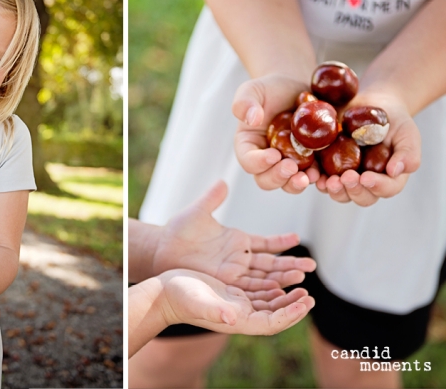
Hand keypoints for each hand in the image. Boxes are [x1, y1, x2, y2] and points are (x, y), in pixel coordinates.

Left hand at [152, 181, 316, 289]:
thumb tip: (223, 182)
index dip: (280, 241)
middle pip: (270, 262)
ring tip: (303, 278)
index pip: (265, 242)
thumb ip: (212, 198)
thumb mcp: (198, 212)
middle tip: (312, 265)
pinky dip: (264, 289)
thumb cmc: (178, 230)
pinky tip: (280, 292)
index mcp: (237, 240)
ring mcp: (233, 272)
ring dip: (281, 278)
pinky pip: (248, 288)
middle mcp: (238, 258)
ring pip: (263, 277)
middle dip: (291, 264)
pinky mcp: (225, 282)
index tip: (297, 238)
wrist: (162, 251)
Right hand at [158, 269, 314, 334]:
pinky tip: (279, 282)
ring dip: (285, 297)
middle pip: (274, 315)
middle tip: (309, 295)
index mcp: (236, 320)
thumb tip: (233, 318)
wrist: (165, 292)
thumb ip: (215, 311)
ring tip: (301, 287)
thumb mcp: (197, 301)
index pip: (271, 323)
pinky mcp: (231, 293)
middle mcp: (239, 314)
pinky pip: (257, 293)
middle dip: (293, 307)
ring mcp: (236, 304)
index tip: (305, 303)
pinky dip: (271, 289)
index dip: (290, 315)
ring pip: (268, 304)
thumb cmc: (179, 298)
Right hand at [232, 74, 320, 193]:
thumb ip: (244, 103)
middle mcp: (266, 161)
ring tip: (310, 175)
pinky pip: (313, 177)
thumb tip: (251, 119)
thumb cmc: (271, 88)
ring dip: (298, 183)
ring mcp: (289, 164)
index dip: (259, 162)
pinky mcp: (310, 163)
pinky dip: (319, 179)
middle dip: (278, 177)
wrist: (298, 87)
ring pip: (289, 183)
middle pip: (266, 179)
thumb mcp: (252, 90)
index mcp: (249, 146)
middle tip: (292, 168)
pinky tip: (326, 174)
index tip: (273, 154)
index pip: (248, 161)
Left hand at [316, 90, 420, 205]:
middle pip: (361, 197)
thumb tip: (396, 171)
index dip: (377, 186)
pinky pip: (320, 177)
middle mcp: (367, 183)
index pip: (386, 189)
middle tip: (346, 178)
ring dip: (334, 190)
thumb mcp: (407, 133)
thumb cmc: (394, 121)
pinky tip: (313, 173)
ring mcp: (345, 176)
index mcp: (389, 178)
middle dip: (353, 190)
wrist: (372, 104)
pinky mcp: (327, 166)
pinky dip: (316, 177)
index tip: (366, 177)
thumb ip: (408, 153)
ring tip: (328, 181)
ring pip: (339, 193)